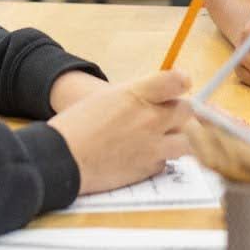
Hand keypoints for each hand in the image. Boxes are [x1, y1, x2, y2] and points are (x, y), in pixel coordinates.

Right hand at [49, 71, 191, 193]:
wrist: (62, 158)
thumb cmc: (79, 125)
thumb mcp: (108, 96)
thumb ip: (139, 94)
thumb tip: (162, 95)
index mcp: (137, 94)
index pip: (177, 81)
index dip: (181, 83)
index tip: (180, 86)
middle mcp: (150, 118)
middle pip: (187, 110)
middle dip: (179, 112)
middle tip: (167, 116)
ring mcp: (153, 144)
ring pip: (186, 139)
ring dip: (177, 137)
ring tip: (159, 138)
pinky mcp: (150, 167)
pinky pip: (168, 160)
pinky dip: (160, 158)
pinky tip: (142, 155)